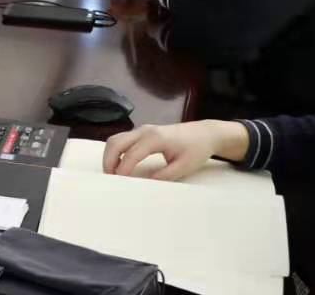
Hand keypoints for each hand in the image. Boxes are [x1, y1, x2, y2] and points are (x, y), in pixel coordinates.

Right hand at [101, 120, 248, 179]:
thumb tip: (146, 183)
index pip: (132, 153)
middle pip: (117, 141)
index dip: (122, 168)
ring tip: (112, 173)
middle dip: (109, 160)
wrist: (205, 133)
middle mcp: (145, 131)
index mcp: (155, 138)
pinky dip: (116, 151)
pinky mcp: (144, 132)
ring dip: (110, 155)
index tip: (118, 183)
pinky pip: (123, 139)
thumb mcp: (184, 166)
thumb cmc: (197, 149)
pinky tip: (119, 164)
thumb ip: (165, 175)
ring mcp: (143, 129)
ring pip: (117, 138)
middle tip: (109, 178)